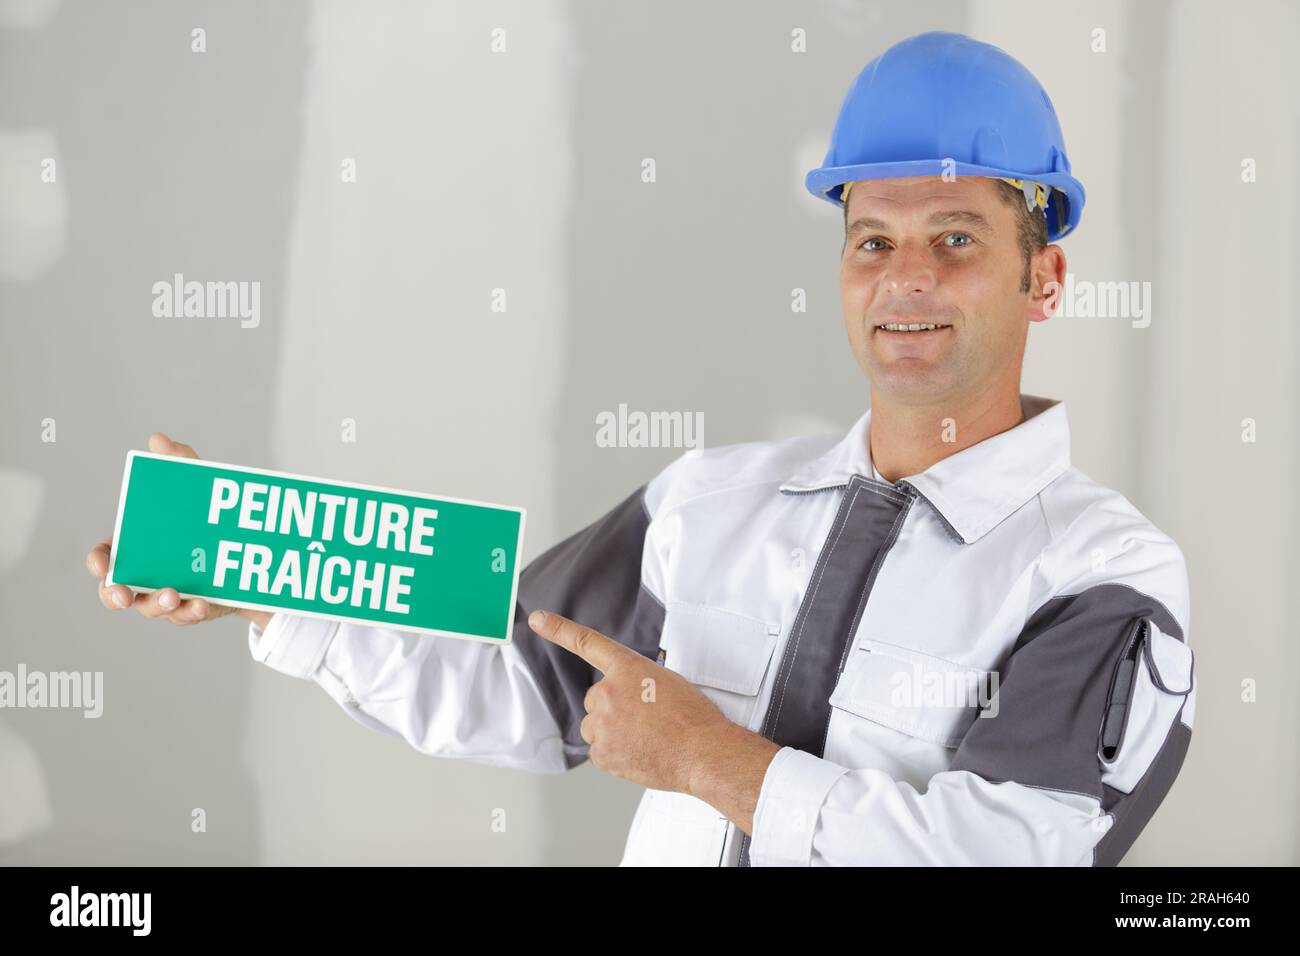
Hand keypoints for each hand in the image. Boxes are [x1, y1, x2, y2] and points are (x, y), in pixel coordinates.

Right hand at [86, 433, 269, 628]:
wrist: (251, 549)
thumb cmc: (206, 519)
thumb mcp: (198, 491)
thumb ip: (179, 466)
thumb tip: (158, 439)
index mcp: (135, 547)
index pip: (105, 557)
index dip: (98, 563)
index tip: (101, 565)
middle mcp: (145, 575)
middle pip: (115, 592)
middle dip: (114, 595)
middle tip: (123, 595)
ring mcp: (168, 594)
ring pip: (152, 608)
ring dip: (158, 605)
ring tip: (174, 596)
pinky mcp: (194, 607)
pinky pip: (186, 615)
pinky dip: (192, 611)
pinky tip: (202, 605)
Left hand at [528, 610, 778, 813]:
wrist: (702, 751)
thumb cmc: (693, 717)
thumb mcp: (667, 681)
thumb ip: (637, 681)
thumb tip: (629, 697)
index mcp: (627, 667)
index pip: (586, 642)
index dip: (559, 629)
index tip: (538, 619)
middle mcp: (608, 692)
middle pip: (597, 699)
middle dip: (614, 709)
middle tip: (645, 720)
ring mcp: (602, 724)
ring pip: (596, 726)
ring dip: (613, 732)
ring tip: (646, 738)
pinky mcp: (601, 752)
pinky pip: (600, 751)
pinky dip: (615, 754)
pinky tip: (640, 752)